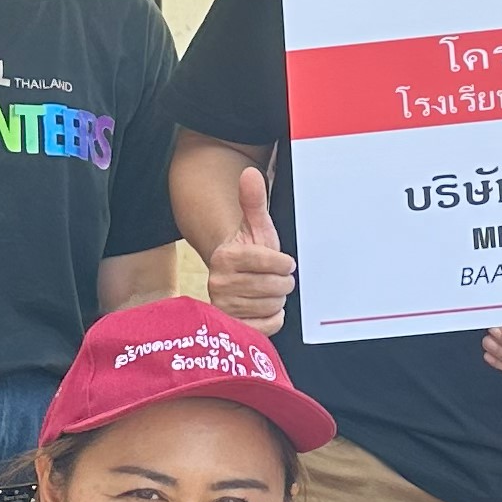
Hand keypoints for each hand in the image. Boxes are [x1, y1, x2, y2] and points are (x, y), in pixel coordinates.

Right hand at [207, 167, 296, 326]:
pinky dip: (272, 318)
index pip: (273, 263)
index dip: (283, 263)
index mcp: (224, 256)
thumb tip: (250, 174)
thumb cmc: (250, 252)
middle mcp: (218, 282)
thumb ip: (253, 200)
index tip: (281, 262)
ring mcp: (223, 307)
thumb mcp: (256, 226)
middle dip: (281, 283)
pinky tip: (262, 308)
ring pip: (272, 306)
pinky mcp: (231, 327)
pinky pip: (268, 326)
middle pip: (274, 287)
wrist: (235, 278)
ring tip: (264, 292)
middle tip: (273, 278)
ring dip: (275, 300)